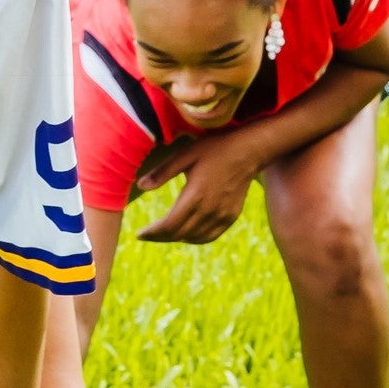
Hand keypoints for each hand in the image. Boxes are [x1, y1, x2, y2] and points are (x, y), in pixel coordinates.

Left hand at [135, 131, 265, 243]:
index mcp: (195, 195)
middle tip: (147, 235)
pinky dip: (195, 238)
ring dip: (176, 238)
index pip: (169, 225)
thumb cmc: (215, 149)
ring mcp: (222, 215)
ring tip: (162, 234)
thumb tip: (141, 186)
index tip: (140, 234)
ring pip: (194, 238)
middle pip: (179, 234)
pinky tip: (186, 234)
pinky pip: (210, 236)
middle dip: (160, 237)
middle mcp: (209, 210)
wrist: (249, 150)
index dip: (152, 233)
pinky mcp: (231, 216)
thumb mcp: (185, 154)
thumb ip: (163, 172)